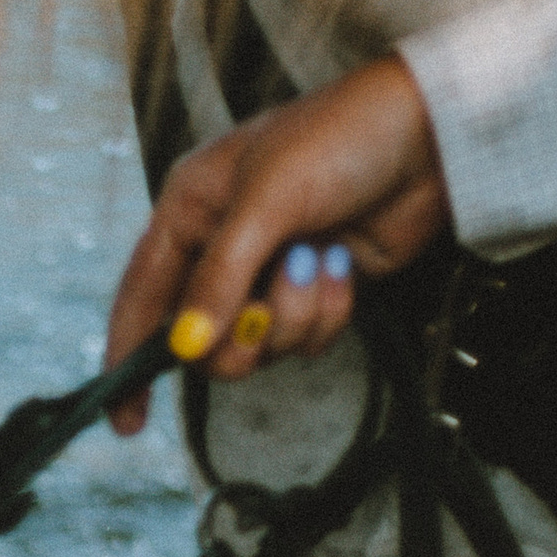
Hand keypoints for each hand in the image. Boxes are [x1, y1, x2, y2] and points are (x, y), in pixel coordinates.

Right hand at [103, 53, 450, 430]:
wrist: (430, 135)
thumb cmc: (341, 137)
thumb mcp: (267, 201)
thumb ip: (221, 278)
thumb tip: (187, 347)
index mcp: (190, 212)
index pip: (140, 298)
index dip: (127, 359)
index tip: (126, 420)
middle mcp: (221, 248)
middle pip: (203, 341)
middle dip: (242, 335)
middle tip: (268, 310)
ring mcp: (269, 273)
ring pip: (258, 346)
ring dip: (294, 317)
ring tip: (320, 261)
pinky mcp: (314, 292)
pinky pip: (304, 339)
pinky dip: (328, 312)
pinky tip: (344, 264)